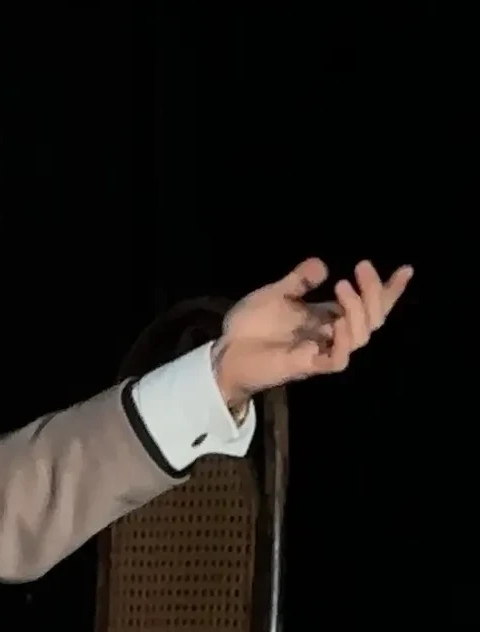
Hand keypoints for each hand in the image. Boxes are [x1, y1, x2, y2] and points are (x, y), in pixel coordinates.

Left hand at [215, 257, 412, 411]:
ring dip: (359, 309)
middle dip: (376, 292)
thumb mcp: (276, 294)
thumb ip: (299, 280)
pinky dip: (344, 340)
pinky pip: (339, 359)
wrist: (225, 351)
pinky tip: (337, 320)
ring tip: (343, 286)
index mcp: (328, 316)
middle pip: (373, 318)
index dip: (389, 290)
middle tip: (362, 267)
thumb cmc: (250, 326)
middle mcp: (331, 334)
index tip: (406, 270)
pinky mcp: (309, 366)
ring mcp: (322, 351)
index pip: (368, 304)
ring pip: (362, 336)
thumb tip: (323, 265)